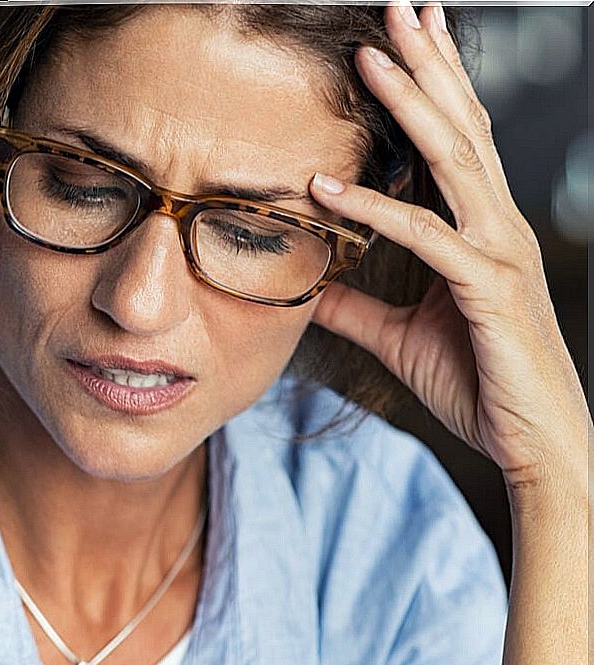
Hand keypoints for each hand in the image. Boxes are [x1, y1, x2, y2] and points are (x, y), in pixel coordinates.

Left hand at [307, 0, 588, 494]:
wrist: (529, 443)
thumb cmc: (478, 383)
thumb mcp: (401, 336)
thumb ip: (360, 308)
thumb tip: (314, 290)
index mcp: (481, 229)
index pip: (457, 141)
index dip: (433, 86)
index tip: (403, 38)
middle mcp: (497, 226)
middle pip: (462, 127)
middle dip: (427, 65)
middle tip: (395, 10)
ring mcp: (498, 251)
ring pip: (454, 160)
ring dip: (410, 104)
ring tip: (369, 58)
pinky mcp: (488, 286)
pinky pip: (425, 235)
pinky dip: (373, 207)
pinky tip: (326, 186)